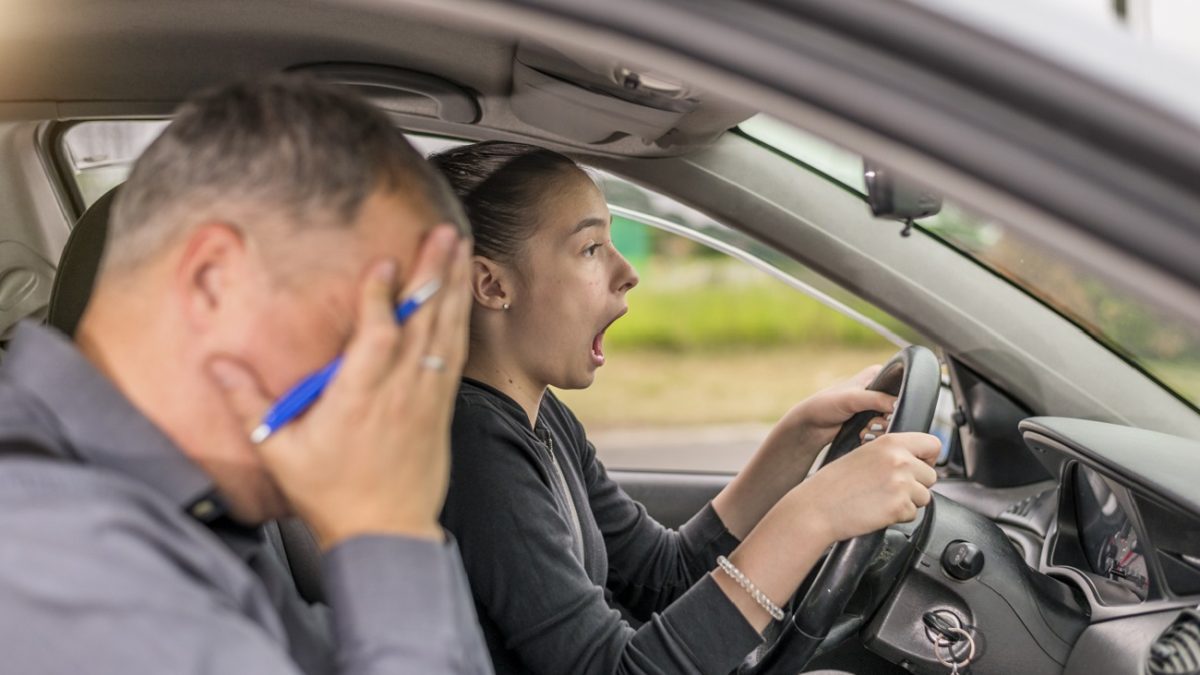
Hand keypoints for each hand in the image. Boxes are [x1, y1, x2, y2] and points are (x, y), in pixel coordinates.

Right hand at [210, 225, 471, 547]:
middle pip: (422, 323)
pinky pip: (456, 353)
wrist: (387, 533)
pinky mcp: (441, 406)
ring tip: (458, 247)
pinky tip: (462, 294)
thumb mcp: (280, 451)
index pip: (376, 338)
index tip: (383, 262)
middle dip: (432, 274)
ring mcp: (426, 397)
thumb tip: (215, 363)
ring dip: (453, 287)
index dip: (380, 299)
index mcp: (359, 399)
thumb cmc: (332, 494)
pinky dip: (460, 318)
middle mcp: (399, 392)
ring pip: (446, 332)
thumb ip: (248, 403)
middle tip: (441, 234)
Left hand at [767, 365, 895, 457]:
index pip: (901, 386)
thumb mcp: (852, 399)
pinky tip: (863, 435)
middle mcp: (878, 389)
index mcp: (877, 375)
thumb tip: (899, 405)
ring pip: (892, 421)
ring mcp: (875, 406)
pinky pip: (884, 431)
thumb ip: (876, 399)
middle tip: (872, 423)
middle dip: (886, 420)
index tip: (886, 412)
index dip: (897, 402)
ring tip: (864, 430)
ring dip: (879, 430)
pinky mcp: (871, 421)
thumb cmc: (825, 405)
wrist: (811, 426)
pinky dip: (875, 436)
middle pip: (898, 407)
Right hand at [789, 432, 939, 543]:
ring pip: (925, 496)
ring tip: (881, 499)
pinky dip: (898, 516)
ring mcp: (901, 483)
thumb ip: (892, 454)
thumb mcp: (864, 454)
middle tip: (890, 489)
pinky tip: (878, 510)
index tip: (919, 465)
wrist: (817, 507)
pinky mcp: (899, 506)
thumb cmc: (834, 484)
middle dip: (916, 485)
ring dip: (907, 502)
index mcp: (890, 442)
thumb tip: (917, 462)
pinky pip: (913, 514)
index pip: (932, 444)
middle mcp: (899, 460)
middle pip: (931, 475)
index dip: (928, 458)